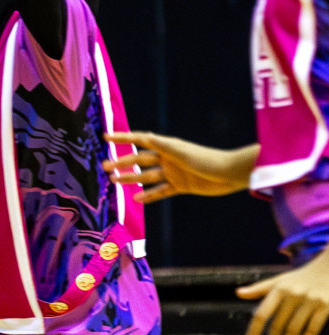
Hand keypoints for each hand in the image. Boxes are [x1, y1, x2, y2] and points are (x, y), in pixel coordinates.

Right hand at [102, 131, 253, 202]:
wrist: (230, 174)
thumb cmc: (207, 160)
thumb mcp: (182, 152)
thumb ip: (163, 146)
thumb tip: (144, 136)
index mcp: (166, 147)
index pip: (140, 140)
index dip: (123, 138)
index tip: (106, 138)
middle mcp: (167, 159)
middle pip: (140, 160)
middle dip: (122, 162)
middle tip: (105, 167)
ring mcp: (173, 173)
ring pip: (147, 176)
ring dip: (131, 178)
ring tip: (114, 181)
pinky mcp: (180, 186)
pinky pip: (161, 191)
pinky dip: (149, 195)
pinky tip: (137, 197)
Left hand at [238, 253, 328, 334]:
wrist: (328, 270)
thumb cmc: (300, 278)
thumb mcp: (279, 280)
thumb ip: (258, 289)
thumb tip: (237, 293)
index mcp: (279, 289)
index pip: (262, 313)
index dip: (254, 329)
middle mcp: (293, 295)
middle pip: (279, 323)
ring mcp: (310, 302)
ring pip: (295, 329)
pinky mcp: (326, 307)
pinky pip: (313, 328)